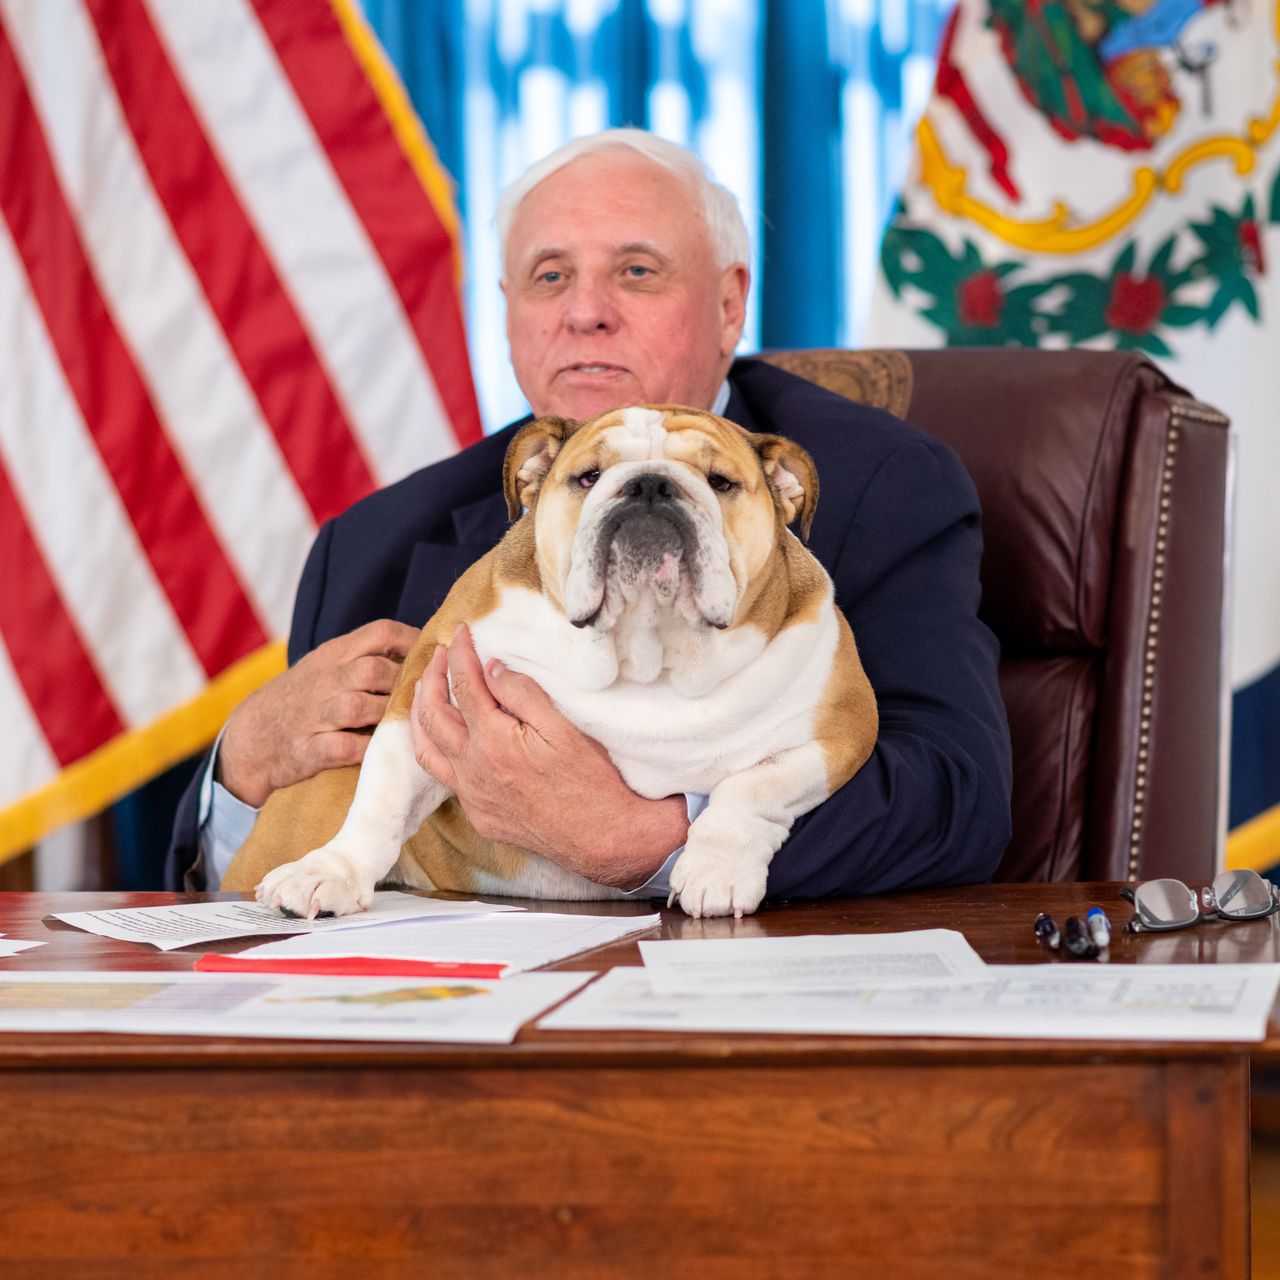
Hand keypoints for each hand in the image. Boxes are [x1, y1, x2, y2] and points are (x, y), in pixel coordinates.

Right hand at [217, 619, 418, 807]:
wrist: (251, 736)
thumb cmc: (305, 698)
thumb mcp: (327, 665)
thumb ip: (365, 655)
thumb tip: (421, 651)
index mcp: (334, 654)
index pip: (380, 632)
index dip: (413, 640)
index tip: (434, 654)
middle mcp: (324, 680)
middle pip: (373, 670)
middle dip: (403, 682)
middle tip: (422, 696)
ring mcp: (314, 715)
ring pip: (357, 707)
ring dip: (386, 714)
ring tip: (403, 722)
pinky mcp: (308, 749)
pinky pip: (343, 748)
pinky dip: (365, 749)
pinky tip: (381, 749)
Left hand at [410, 625, 688, 887]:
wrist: (602, 838)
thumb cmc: (590, 782)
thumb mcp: (563, 728)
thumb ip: (523, 694)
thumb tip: (492, 670)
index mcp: (492, 742)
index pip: (465, 686)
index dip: (461, 654)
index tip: (462, 632)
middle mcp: (472, 770)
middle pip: (433, 715)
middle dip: (432, 678)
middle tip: (442, 654)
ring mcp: (472, 796)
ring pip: (426, 750)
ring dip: (422, 715)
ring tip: (427, 691)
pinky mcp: (480, 815)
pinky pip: (446, 777)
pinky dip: (438, 749)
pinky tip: (450, 739)